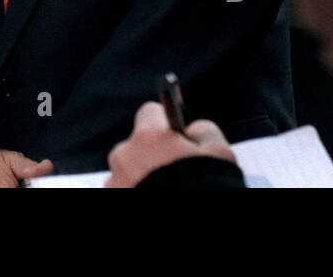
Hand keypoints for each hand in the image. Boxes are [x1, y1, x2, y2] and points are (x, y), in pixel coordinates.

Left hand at [105, 102, 235, 186]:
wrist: (190, 220)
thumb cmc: (207, 185)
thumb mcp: (219, 153)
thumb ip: (203, 130)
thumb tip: (193, 129)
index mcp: (148, 136)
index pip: (150, 112)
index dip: (166, 126)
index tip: (176, 139)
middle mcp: (124, 155)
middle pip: (136, 144)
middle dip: (152, 154)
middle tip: (174, 173)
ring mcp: (115, 181)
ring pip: (128, 169)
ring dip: (141, 176)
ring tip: (165, 189)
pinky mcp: (112, 196)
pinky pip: (123, 188)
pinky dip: (135, 190)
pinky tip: (154, 195)